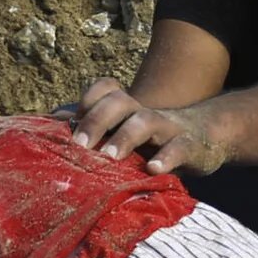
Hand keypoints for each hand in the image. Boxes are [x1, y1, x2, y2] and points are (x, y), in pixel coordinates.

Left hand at [69, 78, 226, 175]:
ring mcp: (168, 127)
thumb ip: (92, 127)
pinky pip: (179, 148)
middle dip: (97, 120)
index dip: (87, 100)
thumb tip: (50, 121)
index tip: (69, 124)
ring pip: (146, 120)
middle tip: (79, 145)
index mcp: (127, 108)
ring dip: (125, 136)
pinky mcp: (190, 146)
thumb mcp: (123, 133)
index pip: (106, 88)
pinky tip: (153, 169)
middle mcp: (144, 112)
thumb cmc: (153, 140)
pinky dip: (167, 157)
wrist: (207, 137)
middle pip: (119, 101)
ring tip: (110, 157)